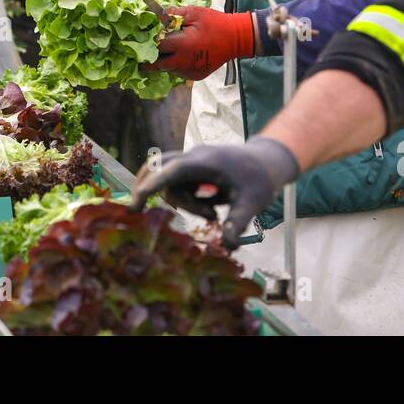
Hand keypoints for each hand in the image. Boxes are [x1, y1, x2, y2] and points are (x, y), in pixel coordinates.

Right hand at [128, 138, 298, 247]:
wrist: (269, 160)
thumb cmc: (261, 179)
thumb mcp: (252, 203)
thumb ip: (237, 223)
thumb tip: (228, 247)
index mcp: (204, 162)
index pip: (168, 172)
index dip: (149, 187)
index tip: (134, 207)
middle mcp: (193, 157)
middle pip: (161, 172)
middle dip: (167, 196)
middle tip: (189, 214)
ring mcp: (193, 160)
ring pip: (170, 179)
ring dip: (185, 201)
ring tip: (214, 213)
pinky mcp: (195, 167)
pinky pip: (179, 181)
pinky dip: (187, 197)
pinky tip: (211, 207)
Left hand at [143, 6, 254, 80]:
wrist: (237, 38)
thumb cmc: (215, 23)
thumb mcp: (194, 13)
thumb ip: (173, 14)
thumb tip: (156, 14)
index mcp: (183, 45)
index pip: (158, 46)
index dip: (151, 42)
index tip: (145, 39)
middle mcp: (185, 61)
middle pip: (160, 64)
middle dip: (153, 58)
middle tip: (146, 52)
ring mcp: (191, 71)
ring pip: (170, 69)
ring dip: (167, 60)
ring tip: (170, 49)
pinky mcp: (197, 75)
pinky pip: (180, 72)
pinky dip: (178, 64)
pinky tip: (183, 54)